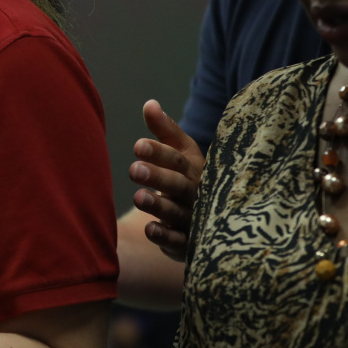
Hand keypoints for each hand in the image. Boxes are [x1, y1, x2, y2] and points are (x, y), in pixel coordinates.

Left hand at [129, 100, 203, 261]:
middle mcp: (198, 193)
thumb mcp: (182, 152)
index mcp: (196, 169)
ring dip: (159, 205)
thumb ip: (165, 130)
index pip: (178, 159)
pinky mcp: (189, 243)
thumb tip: (149, 104)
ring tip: (138, 197)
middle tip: (133, 169)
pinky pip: (178, 241)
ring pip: (177, 212)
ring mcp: (195, 219)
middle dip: (157, 177)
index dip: (159, 152)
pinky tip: (150, 229)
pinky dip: (165, 236)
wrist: (213, 217)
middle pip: (178, 184)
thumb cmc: (189, 177)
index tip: (138, 145)